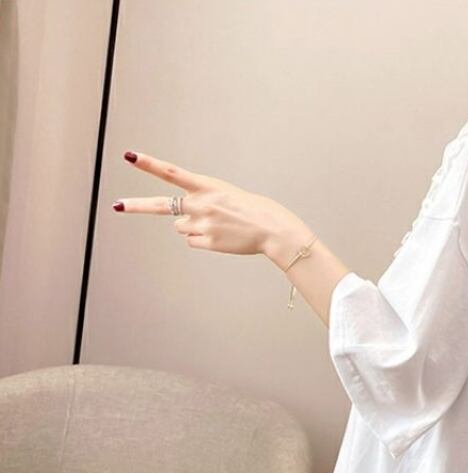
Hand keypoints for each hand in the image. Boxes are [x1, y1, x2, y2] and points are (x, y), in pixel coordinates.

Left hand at [113, 150, 306, 256]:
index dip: (149, 164)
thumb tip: (178, 224)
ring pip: (181, 227)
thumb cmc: (249, 209)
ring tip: (217, 225)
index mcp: (206, 186)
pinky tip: (220, 236)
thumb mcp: (224, 194)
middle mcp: (201, 204)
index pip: (172, 173)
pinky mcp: (207, 242)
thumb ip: (198, 201)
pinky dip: (202, 240)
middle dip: (136, 206)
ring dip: (193, 226)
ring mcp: (203, 224)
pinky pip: (192, 241)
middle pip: (162, 206)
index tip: (129, 156)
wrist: (270, 228)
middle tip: (117, 206)